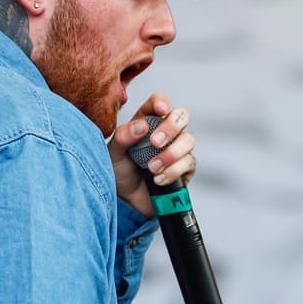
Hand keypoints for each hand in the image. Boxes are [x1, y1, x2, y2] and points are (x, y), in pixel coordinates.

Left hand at [108, 92, 197, 217]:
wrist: (127, 201)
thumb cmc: (119, 172)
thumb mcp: (113, 153)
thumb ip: (123, 137)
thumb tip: (141, 126)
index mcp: (147, 122)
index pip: (159, 103)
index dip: (162, 102)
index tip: (160, 110)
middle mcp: (166, 132)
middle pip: (182, 116)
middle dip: (171, 126)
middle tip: (155, 142)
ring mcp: (178, 149)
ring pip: (189, 140)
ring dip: (171, 154)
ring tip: (152, 168)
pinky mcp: (185, 168)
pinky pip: (188, 163)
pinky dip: (173, 171)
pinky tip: (158, 179)